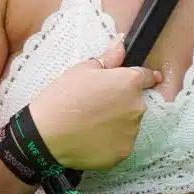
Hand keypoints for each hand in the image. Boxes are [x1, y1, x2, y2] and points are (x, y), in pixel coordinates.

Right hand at [29, 36, 158, 173]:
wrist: (47, 135)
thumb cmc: (63, 97)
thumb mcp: (81, 70)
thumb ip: (109, 58)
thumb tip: (122, 41)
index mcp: (128, 83)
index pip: (145, 77)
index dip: (142, 78)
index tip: (143, 80)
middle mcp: (137, 107)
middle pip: (135, 102)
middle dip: (121, 102)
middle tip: (96, 104)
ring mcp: (132, 132)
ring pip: (128, 124)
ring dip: (116, 122)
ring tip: (91, 123)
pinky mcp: (124, 152)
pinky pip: (120, 142)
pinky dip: (110, 140)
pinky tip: (91, 138)